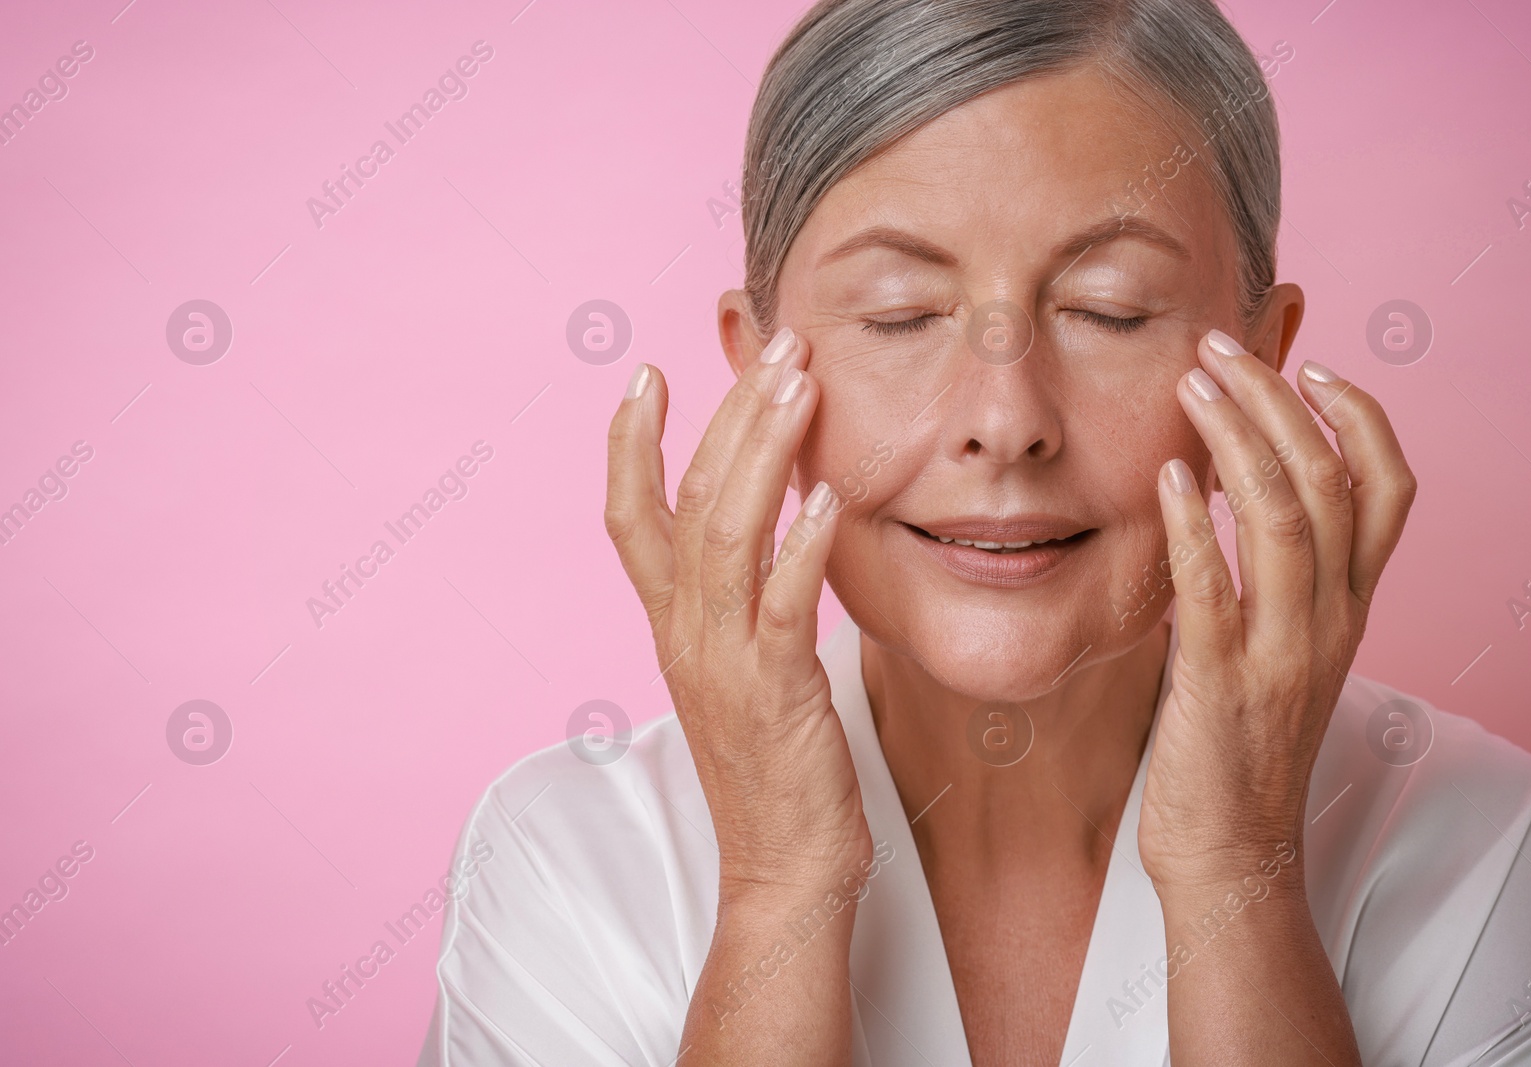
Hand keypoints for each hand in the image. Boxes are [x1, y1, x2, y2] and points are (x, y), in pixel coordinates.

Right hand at [604, 327, 872, 902]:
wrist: (782, 874)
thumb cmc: (774, 773)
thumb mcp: (743, 676)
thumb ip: (745, 607)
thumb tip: (780, 540)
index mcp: (674, 627)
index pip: (629, 519)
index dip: (629, 446)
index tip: (646, 375)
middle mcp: (685, 634)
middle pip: (688, 502)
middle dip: (725, 415)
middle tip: (769, 345)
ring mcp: (723, 662)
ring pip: (724, 535)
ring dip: (761, 453)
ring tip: (796, 383)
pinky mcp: (774, 693)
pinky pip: (781, 606)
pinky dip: (799, 547)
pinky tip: (826, 496)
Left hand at [1137, 329, 1417, 892]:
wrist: (1234, 850)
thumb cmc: (1244, 740)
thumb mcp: (1284, 644)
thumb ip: (1277, 574)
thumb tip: (1229, 487)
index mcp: (1350, 606)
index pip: (1390, 490)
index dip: (1359, 417)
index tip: (1312, 364)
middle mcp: (1330, 621)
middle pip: (1330, 484)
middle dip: (1279, 403)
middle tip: (1222, 348)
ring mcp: (1282, 653)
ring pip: (1286, 523)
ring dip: (1238, 443)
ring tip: (1193, 388)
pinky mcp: (1221, 686)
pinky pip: (1214, 594)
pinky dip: (1193, 530)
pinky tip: (1167, 481)